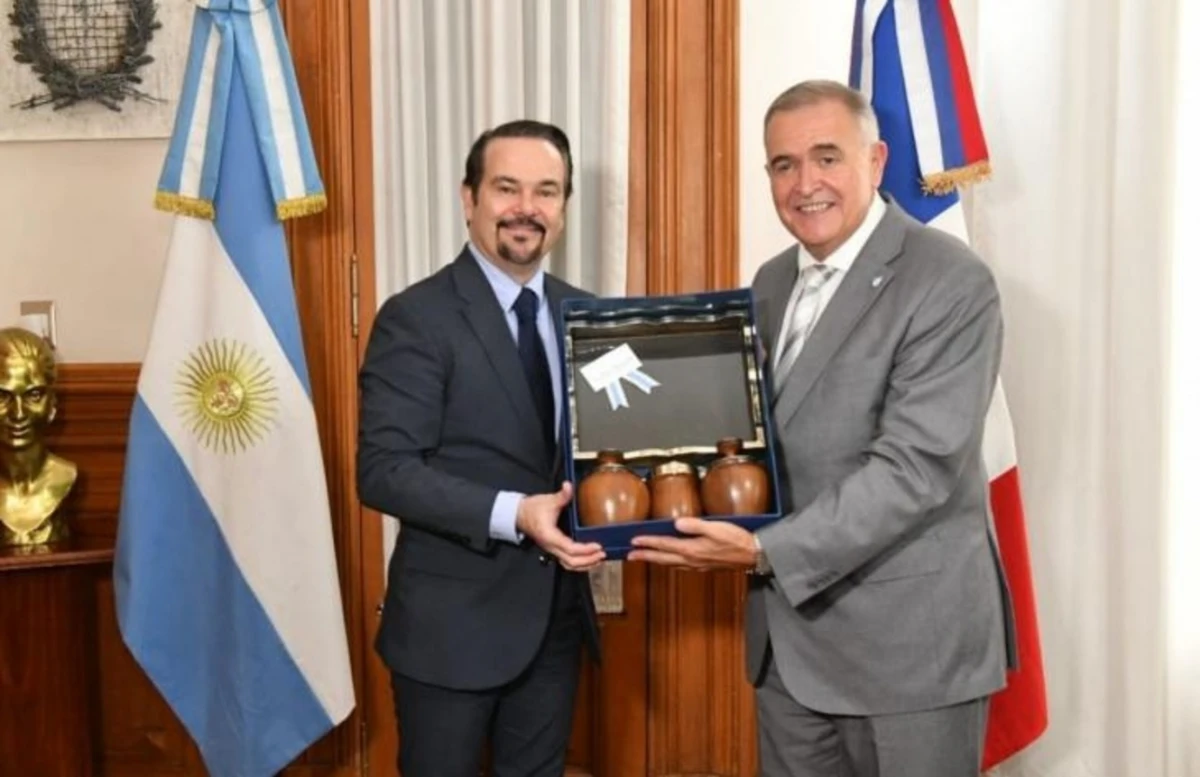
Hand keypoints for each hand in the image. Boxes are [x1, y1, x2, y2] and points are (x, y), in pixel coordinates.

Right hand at [516, 482, 606, 571]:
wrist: (519, 514)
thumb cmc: (532, 509)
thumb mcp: (548, 500)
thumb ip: (561, 495)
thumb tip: (568, 486)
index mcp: (550, 536)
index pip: (570, 548)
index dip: (585, 550)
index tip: (598, 545)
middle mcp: (551, 546)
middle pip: (571, 561)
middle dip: (588, 560)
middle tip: (602, 554)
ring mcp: (552, 549)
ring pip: (568, 565)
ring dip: (584, 564)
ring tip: (598, 559)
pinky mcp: (553, 549)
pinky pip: (566, 561)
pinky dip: (579, 563)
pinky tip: (588, 559)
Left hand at [628, 518, 756, 570]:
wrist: (752, 555)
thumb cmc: (736, 540)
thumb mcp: (716, 528)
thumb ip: (695, 525)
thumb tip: (676, 523)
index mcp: (692, 549)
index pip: (664, 545)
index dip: (648, 543)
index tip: (634, 542)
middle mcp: (691, 560)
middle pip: (663, 558)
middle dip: (645, 556)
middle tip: (630, 555)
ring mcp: (697, 565)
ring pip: (670, 564)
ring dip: (656, 560)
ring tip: (645, 557)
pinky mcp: (704, 567)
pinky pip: (680, 566)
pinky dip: (670, 563)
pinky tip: (670, 560)